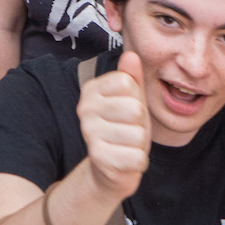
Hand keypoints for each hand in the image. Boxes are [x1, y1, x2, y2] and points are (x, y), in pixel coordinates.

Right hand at [77, 47, 152, 197]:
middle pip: (135, 108)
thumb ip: (132, 78)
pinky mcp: (98, 158)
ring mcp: (89, 133)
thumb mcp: (131, 100)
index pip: (128, 83)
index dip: (136, 99)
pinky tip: (125, 160)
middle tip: (128, 132)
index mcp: (92, 90)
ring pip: (138, 134)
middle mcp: (84, 109)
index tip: (126, 111)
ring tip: (126, 146)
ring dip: (139, 145)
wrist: (110, 169)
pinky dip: (137, 162)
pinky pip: (137, 157)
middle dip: (140, 124)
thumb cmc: (124, 129)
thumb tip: (131, 55)